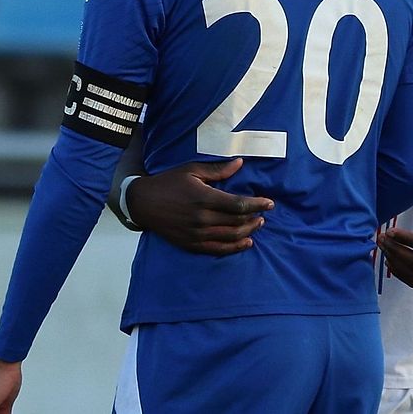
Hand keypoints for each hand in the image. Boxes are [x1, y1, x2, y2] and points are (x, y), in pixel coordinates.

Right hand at [128, 159, 274, 255]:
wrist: (142, 203)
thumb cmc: (169, 182)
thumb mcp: (192, 170)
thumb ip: (218, 170)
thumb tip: (240, 163)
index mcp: (204, 198)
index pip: (239, 204)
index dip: (257, 204)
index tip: (270, 203)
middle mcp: (202, 218)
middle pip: (238, 222)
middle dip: (255, 218)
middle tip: (264, 213)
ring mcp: (196, 234)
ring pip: (231, 236)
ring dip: (248, 232)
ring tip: (258, 224)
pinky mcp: (191, 244)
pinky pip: (218, 249)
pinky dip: (235, 248)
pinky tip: (246, 242)